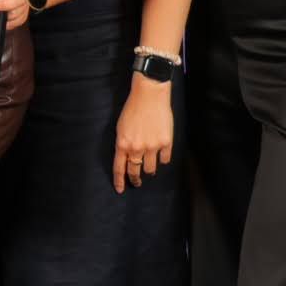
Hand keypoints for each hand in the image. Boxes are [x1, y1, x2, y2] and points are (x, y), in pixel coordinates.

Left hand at [112, 73, 173, 191]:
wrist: (150, 95)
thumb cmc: (133, 108)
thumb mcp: (121, 127)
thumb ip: (123, 143)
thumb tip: (127, 158)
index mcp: (122, 143)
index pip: (119, 168)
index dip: (119, 181)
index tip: (120, 190)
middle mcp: (136, 148)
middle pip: (135, 171)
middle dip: (135, 179)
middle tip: (136, 183)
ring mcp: (152, 146)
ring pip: (150, 168)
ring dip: (149, 169)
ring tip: (149, 167)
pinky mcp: (166, 142)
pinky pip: (164, 159)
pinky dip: (162, 159)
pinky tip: (160, 155)